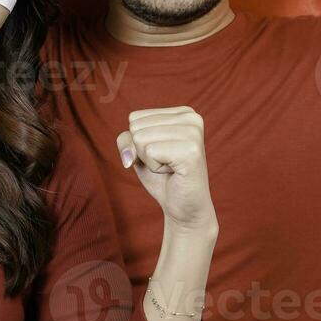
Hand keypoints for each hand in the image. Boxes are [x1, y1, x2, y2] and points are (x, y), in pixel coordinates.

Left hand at [115, 107, 216, 234]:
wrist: (185, 208)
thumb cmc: (162, 177)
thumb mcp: (139, 152)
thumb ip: (126, 140)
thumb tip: (129, 153)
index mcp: (183, 112)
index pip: (135, 118)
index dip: (139, 142)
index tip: (162, 154)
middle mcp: (192, 117)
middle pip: (136, 127)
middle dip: (144, 152)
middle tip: (166, 163)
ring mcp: (193, 133)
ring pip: (141, 139)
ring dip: (150, 161)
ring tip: (170, 168)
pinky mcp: (191, 151)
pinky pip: (150, 152)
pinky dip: (155, 168)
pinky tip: (173, 173)